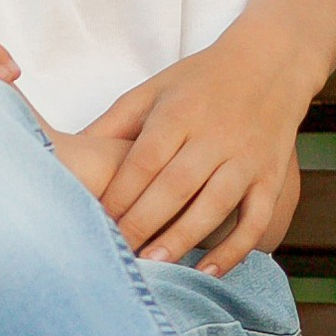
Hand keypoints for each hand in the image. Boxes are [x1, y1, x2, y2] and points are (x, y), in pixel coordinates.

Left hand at [80, 27, 307, 274]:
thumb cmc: (198, 81)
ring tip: (155, 268)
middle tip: (116, 257)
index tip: (94, 223)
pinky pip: (257, 218)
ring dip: (184, 238)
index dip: (119, 194)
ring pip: (215, 203)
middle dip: (143, 223)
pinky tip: (209, 273)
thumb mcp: (152, 91)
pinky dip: (235, 249)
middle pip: (175, 186)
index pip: (144, 160)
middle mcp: (215, 135)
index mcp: (179, 113)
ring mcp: (246, 157)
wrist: (272, 62)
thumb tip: (63, 153)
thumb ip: (112, 125)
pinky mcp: (271, 177)